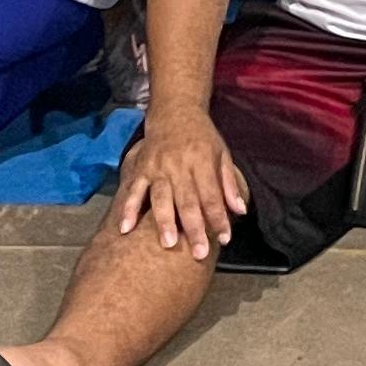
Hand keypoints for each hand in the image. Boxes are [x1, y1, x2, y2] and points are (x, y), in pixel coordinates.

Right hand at [114, 108, 250, 252]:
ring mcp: (157, 167)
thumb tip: (240, 211)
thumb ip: (229, 183)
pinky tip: (125, 229)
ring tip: (168, 244)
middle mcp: (179, 165)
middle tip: (199, 253)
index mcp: (202, 161)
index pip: (212, 195)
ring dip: (164, 221)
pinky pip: (133, 191)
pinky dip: (128, 209)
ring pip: (161, 198)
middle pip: (188, 201)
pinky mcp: (140, 168)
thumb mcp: (222, 153)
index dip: (218, 218)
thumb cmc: (202, 137)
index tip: (224, 239)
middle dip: (194, 228)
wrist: (174, 112)